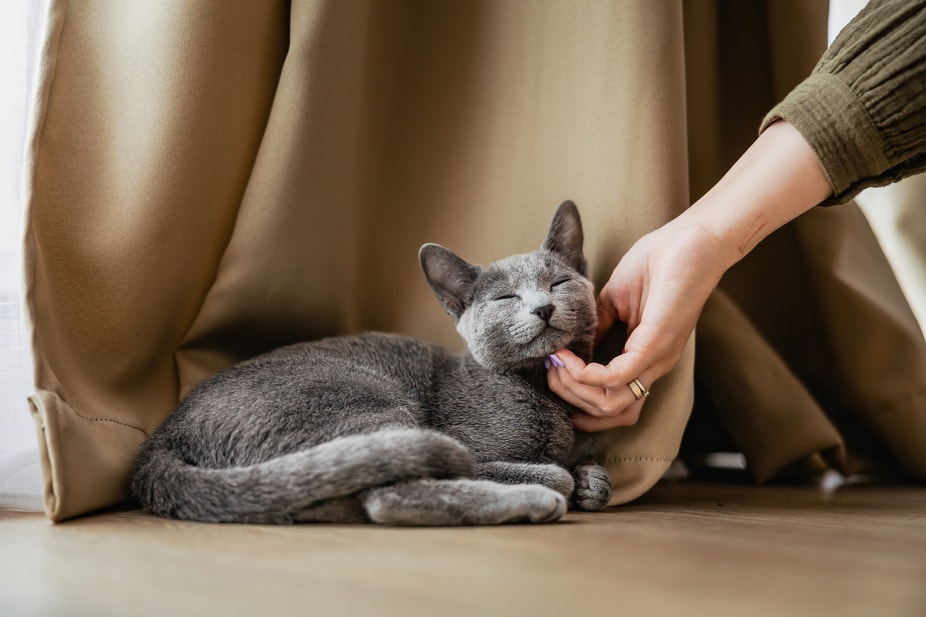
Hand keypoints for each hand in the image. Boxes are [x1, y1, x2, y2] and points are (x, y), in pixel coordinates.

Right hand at [547, 217, 726, 430]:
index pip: (614, 406)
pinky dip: (587, 374)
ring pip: (611, 403)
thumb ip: (596, 326)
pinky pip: (618, 377)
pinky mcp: (656, 343)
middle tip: (550, 371)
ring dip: (575, 390)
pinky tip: (569, 358)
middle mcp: (654, 366)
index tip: (553, 373)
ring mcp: (657, 358)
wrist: (689, 238)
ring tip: (557, 365)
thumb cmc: (657, 262)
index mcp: (646, 359)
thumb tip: (572, 346)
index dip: (578, 400)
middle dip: (570, 397)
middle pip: (608, 411)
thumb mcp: (615, 301)